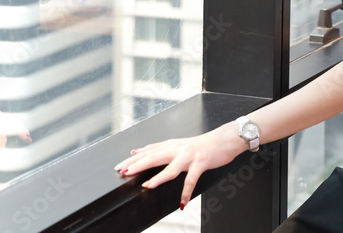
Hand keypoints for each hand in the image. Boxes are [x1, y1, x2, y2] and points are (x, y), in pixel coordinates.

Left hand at [112, 122, 244, 208]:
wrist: (223, 139)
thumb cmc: (201, 144)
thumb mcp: (177, 144)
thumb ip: (158, 148)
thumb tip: (137, 150)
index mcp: (170, 145)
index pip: (147, 152)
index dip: (132, 159)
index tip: (119, 166)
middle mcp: (177, 149)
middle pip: (153, 157)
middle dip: (137, 165)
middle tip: (124, 173)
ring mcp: (188, 156)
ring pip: (170, 168)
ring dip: (159, 178)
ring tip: (148, 186)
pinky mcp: (200, 163)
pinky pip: (191, 180)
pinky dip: (186, 193)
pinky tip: (182, 203)